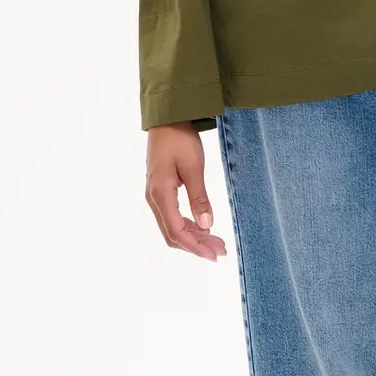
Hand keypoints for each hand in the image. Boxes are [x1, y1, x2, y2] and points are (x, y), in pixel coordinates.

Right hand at [145, 123, 227, 260]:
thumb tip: (207, 226)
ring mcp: (156, 196)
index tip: (214, 255)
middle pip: (173, 233)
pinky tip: (204, 228)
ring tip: (217, 242)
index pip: (176, 231)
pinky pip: (172, 216)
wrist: (167, 120)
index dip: (195, 246)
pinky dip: (188, 226)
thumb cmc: (180, 139)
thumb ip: (199, 198)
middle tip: (221, 250)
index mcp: (160, 194)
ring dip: (194, 237)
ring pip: (173, 227)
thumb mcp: (194, 168)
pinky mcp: (161, 191)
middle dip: (197, 245)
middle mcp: (154, 198)